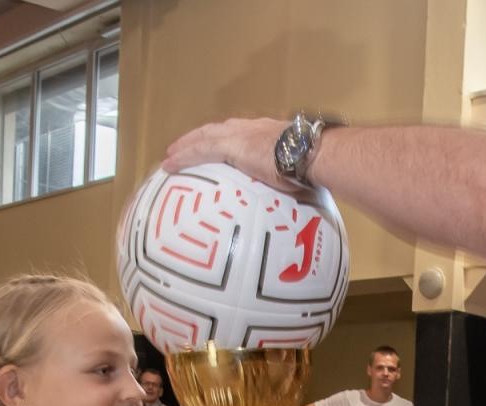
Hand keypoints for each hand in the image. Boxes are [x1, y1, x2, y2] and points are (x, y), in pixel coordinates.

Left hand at [164, 117, 299, 190]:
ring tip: (171, 156)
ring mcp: (240, 134)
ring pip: (203, 138)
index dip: (224, 139)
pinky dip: (183, 157)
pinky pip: (199, 150)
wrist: (312, 153)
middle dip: (199, 138)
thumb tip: (298, 197)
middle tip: (183, 147)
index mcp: (267, 133)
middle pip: (216, 130)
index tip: (215, 146)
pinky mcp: (231, 146)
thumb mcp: (300, 170)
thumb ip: (292, 180)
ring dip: (186, 146)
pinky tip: (169, 165)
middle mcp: (251, 128)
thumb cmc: (315, 165)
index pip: (240, 134)